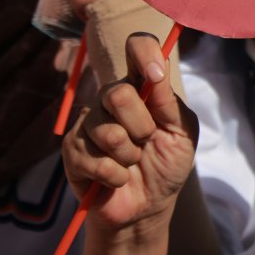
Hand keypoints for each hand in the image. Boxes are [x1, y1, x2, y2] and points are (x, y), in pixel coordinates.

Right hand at [63, 34, 197, 232]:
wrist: (147, 207)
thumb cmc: (167, 165)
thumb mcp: (182, 134)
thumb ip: (170, 103)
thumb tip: (157, 70)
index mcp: (143, 87)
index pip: (136, 47)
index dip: (143, 52)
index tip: (156, 76)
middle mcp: (112, 98)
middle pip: (117, 93)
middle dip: (141, 126)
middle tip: (147, 141)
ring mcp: (89, 123)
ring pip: (107, 130)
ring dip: (129, 156)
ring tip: (132, 163)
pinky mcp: (72, 150)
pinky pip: (94, 159)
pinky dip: (115, 175)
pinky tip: (117, 178)